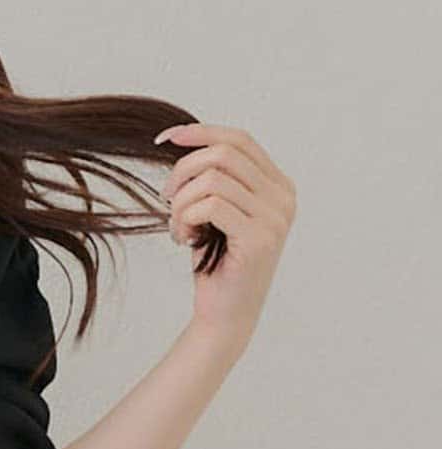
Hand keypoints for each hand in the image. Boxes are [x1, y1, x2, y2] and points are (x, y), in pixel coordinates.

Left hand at [157, 121, 296, 349]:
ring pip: (213, 180)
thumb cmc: (216, 265)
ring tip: (176, 228)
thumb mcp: (215, 214)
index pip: (239, 140)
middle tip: (166, 199)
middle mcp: (283, 198)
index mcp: (278, 186)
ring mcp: (275, 218)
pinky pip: (210, 206)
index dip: (200, 133)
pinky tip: (182, 239)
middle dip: (183, 171)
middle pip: (224, 154)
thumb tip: (184, 139)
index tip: (166, 138)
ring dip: (181, 203)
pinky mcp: (258, 239)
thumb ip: (214, 179)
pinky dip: (185, 219)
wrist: (225, 316)